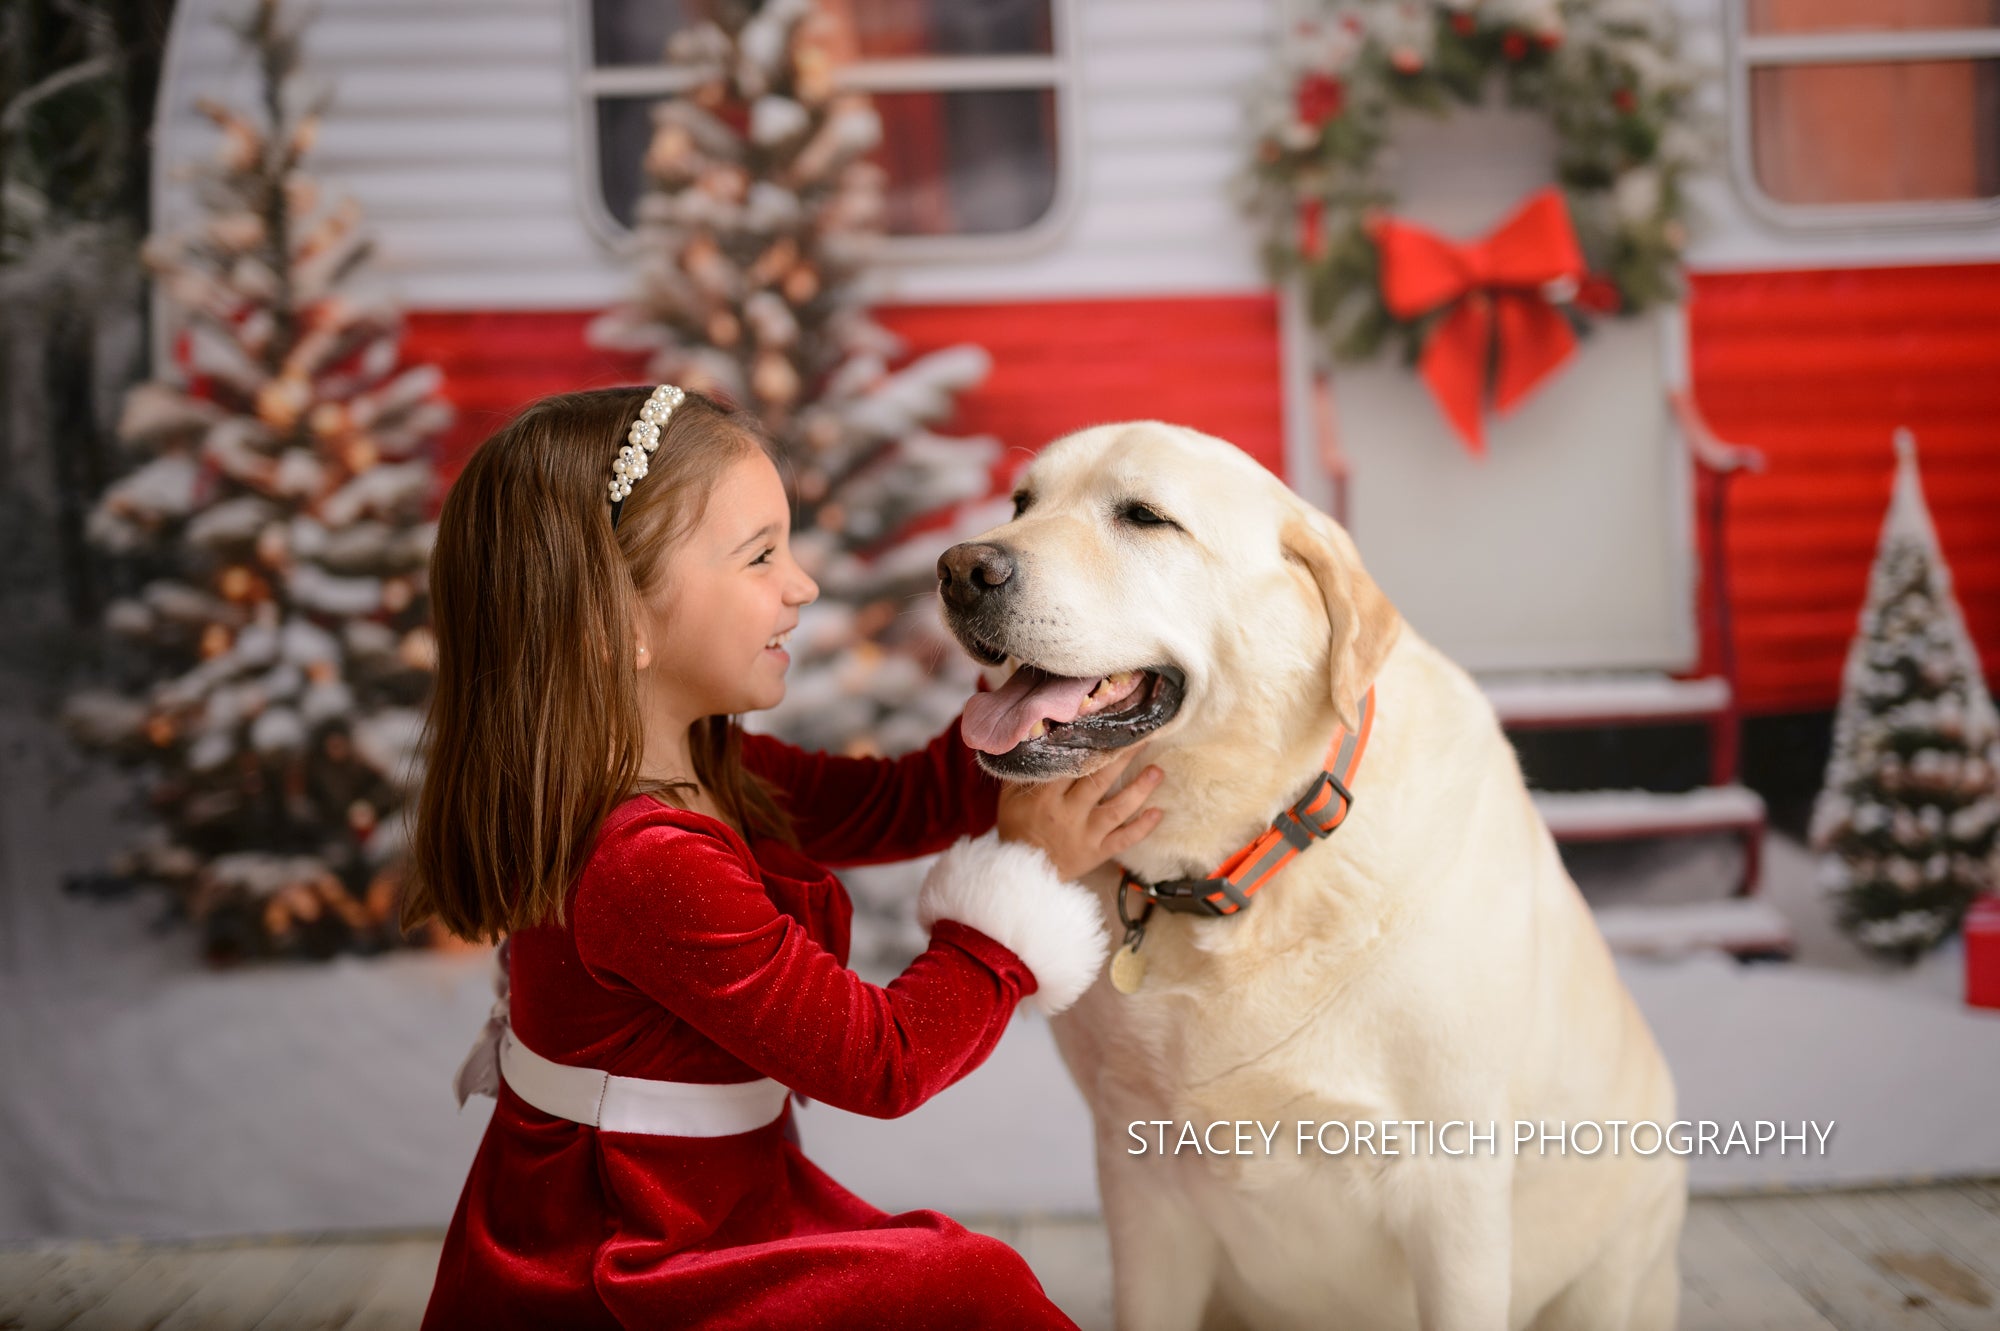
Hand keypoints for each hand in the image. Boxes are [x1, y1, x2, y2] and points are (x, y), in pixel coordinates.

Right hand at [995, 743, 1165, 880]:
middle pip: (1100, 781)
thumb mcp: (1009, 796)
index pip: (1073, 766)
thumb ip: (1026, 770)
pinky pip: (1123, 840)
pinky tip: (1158, 813)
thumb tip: (1040, 739)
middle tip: (1143, 738)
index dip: (1094, 746)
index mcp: (1045, 797)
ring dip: (1139, 790)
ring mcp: (1086, 835)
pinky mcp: (1097, 853)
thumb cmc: (1015, 828)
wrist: (1021, 872)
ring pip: (1117, 809)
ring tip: (1157, 771)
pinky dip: (1142, 828)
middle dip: (1123, 758)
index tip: (1111, 728)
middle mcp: (1069, 814)